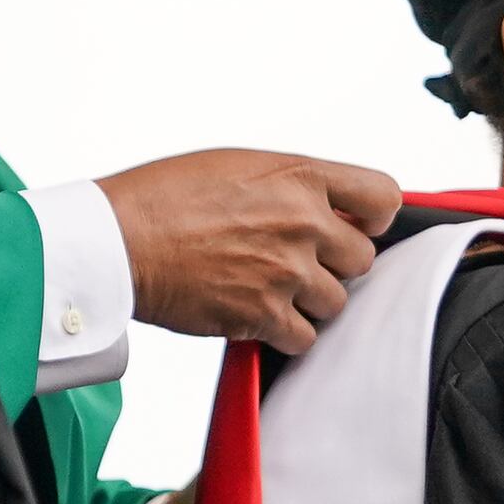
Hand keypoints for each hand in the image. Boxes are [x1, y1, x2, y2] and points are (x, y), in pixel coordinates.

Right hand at [99, 150, 401, 352]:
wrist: (120, 239)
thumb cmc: (165, 196)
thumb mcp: (239, 166)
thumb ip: (291, 185)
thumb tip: (324, 207)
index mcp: (300, 177)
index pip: (383, 196)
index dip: (375, 217)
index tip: (359, 226)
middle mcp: (302, 223)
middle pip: (362, 259)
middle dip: (334, 264)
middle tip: (297, 261)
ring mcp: (285, 272)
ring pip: (336, 303)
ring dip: (310, 301)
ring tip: (271, 288)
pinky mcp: (262, 315)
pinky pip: (304, 337)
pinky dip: (286, 333)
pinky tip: (260, 315)